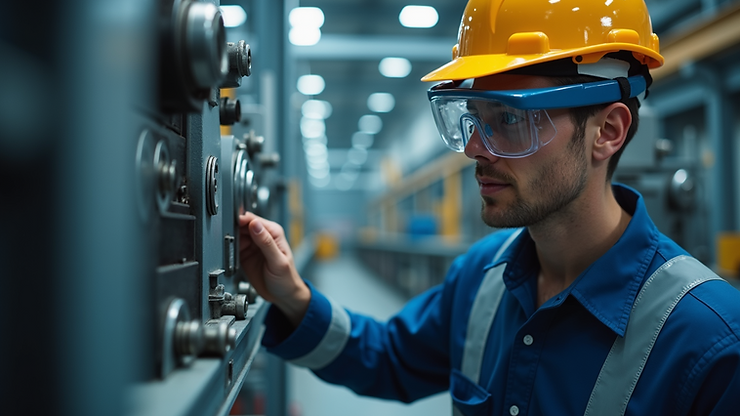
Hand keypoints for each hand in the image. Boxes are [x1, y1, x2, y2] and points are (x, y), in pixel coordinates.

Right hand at [238, 212, 310, 327]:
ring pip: (235, 236)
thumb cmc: (287, 279)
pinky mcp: (245, 255)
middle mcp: (262, 237)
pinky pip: (233, 249)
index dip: (241, 220)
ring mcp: (252, 246)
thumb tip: (255, 224)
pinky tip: (229, 256)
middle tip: (226, 239)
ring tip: (227, 248)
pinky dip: (229, 251)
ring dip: (229, 240)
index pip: (254, 220)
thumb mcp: (277, 261)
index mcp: (273, 233)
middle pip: (242, 226)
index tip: (232, 224)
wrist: (283, 296)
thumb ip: (266, 242)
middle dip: (233, 230)